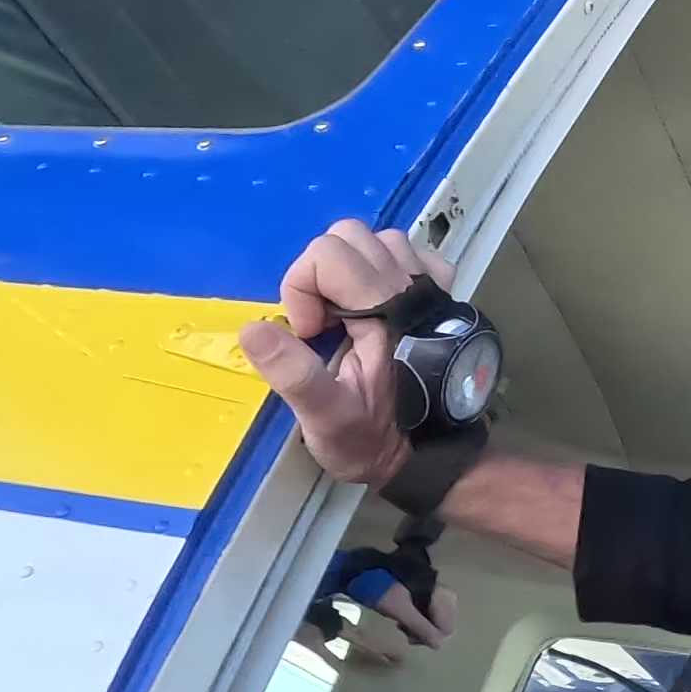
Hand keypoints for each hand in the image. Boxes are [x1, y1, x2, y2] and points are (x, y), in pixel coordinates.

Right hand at [237, 220, 451, 487]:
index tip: (309, 334)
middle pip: (350, 236)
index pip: (328, 254)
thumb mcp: (326, 417)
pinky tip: (374, 304)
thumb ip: (293, 373)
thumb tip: (253, 329)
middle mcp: (411, 289)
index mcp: (385, 314)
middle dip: (320, 272)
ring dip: (351, 268)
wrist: (428, 455)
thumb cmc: (374, 439)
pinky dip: (384, 268)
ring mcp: (430, 288)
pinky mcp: (437, 295)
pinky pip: (410, 253)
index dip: (302, 288)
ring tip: (344, 314)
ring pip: (379, 240)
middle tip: (323, 323)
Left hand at [371, 576, 454, 648]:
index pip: (446, 627)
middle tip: (407, 634)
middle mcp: (442, 593)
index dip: (430, 637)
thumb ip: (421, 627)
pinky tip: (405, 620)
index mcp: (439, 595)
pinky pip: (430, 613)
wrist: (367, 569)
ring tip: (403, 627)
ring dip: (422, 628)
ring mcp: (434, 593)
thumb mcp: (401, 611)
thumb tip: (439, 645)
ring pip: (437, 620)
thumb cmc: (384, 589)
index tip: (411, 638)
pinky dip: (419, 620)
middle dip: (426, 633)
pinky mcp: (426, 594)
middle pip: (444, 624)